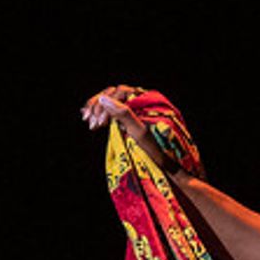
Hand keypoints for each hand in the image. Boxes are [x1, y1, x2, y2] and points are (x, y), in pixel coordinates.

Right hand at [81, 85, 200, 178]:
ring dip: (99, 109)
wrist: (171, 167)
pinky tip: (93, 120)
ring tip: (89, 122)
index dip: (105, 105)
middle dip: (99, 106)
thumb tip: (103, 98)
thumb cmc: (159, 153)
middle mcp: (143, 100)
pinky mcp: (134, 118)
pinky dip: (103, 114)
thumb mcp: (141, 134)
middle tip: (88, 121)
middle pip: (114, 94)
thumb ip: (124, 114)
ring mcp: (138, 108)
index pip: (119, 92)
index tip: (98, 124)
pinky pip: (116, 110)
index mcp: (148, 99)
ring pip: (113, 101)